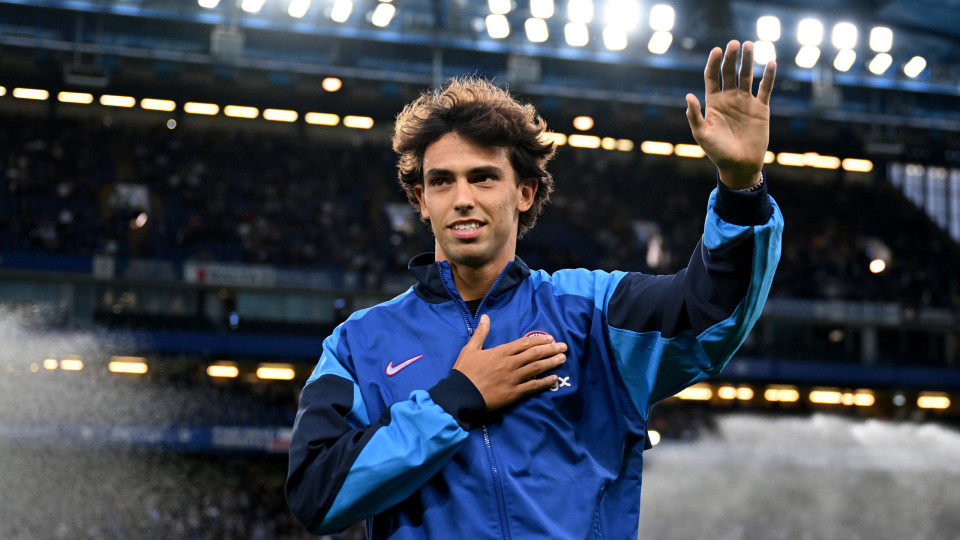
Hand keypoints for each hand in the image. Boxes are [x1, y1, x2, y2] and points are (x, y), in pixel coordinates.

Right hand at [453, 314, 566, 410]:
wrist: (461, 395)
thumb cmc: (464, 372)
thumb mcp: (470, 349)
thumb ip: (480, 333)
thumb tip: (486, 317)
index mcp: (501, 352)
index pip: (524, 343)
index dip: (539, 340)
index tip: (550, 338)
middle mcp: (510, 363)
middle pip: (534, 354)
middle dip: (551, 349)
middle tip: (564, 347)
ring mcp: (513, 378)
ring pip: (537, 368)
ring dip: (551, 362)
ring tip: (563, 358)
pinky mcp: (514, 393)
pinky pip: (533, 386)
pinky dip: (545, 382)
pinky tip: (555, 378)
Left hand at [685, 40, 776, 188]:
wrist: (739, 165)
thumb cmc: (717, 152)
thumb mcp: (702, 135)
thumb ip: (695, 116)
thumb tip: (688, 96)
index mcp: (713, 102)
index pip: (712, 77)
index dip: (714, 63)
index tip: (717, 50)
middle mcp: (729, 98)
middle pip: (729, 72)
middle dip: (731, 57)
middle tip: (734, 43)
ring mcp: (745, 102)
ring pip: (747, 76)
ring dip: (748, 60)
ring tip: (749, 45)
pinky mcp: (761, 108)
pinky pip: (765, 89)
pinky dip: (768, 76)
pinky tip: (770, 62)